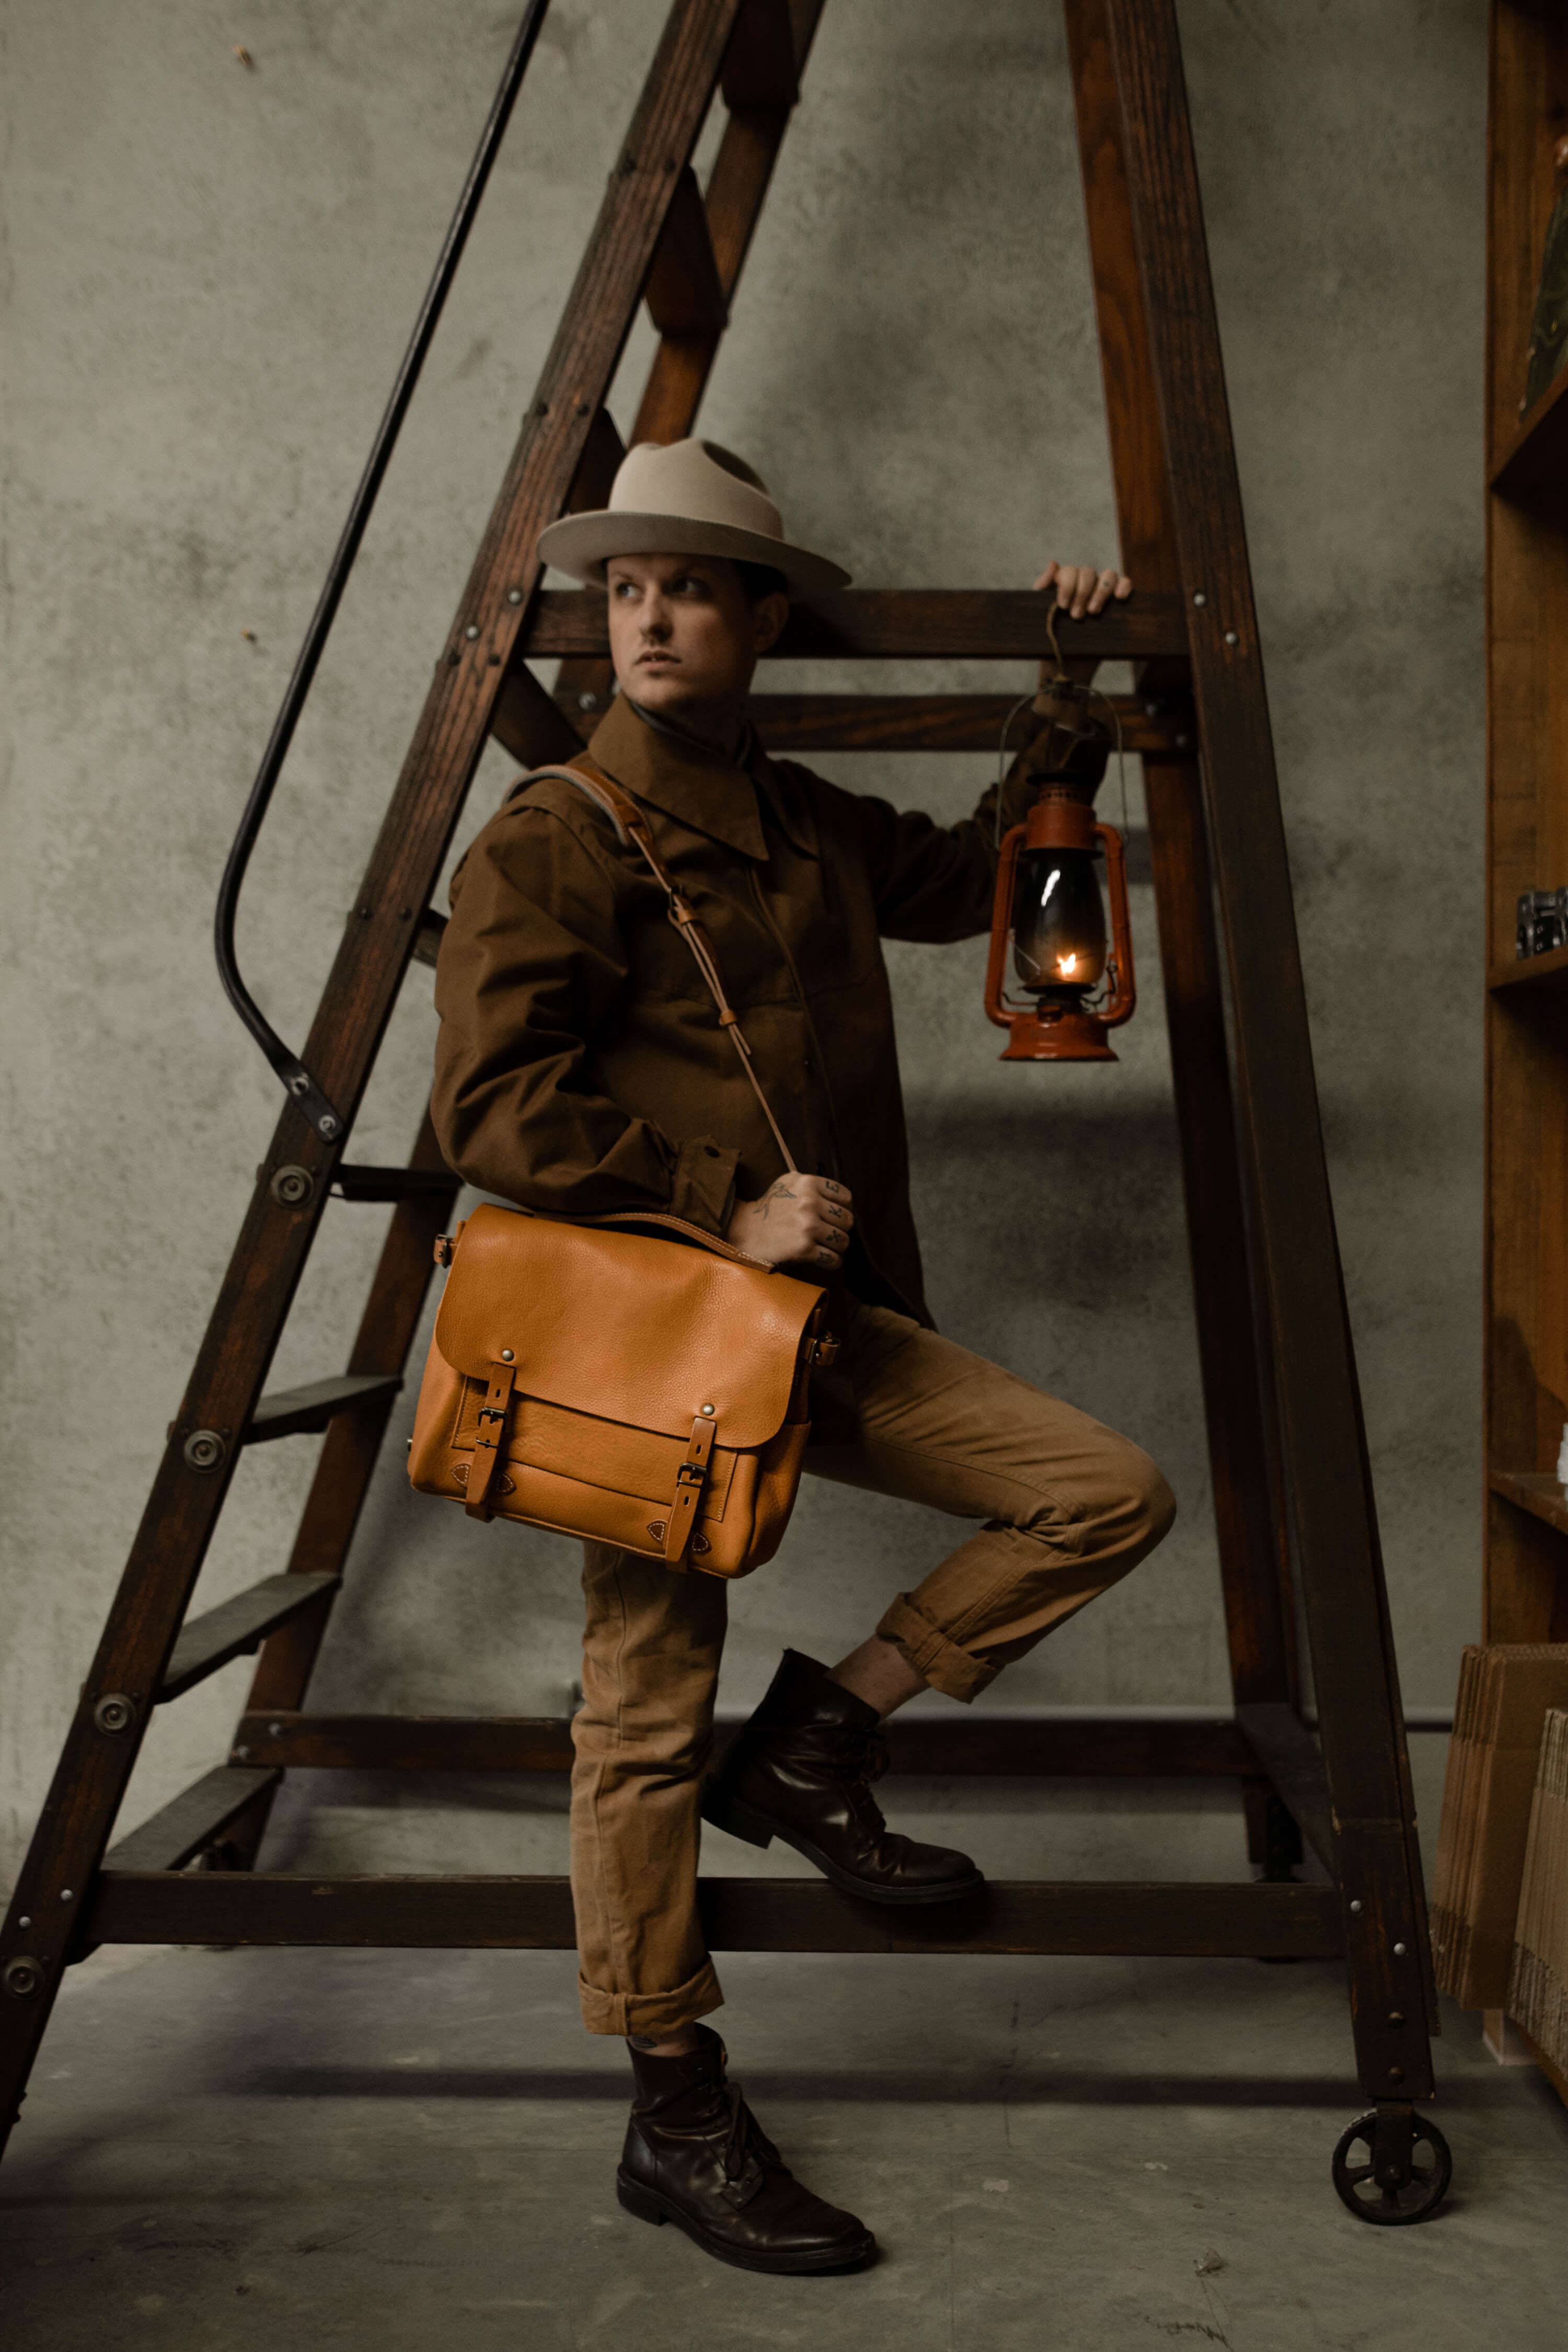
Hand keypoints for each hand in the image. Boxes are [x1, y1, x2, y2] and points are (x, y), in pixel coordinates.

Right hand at [726, 1174, 853, 1271]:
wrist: (746, 1231)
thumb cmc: (769, 1209)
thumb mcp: (789, 1183)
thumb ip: (814, 1185)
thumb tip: (842, 1199)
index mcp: (808, 1183)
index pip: (846, 1198)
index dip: (844, 1210)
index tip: (836, 1217)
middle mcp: (809, 1202)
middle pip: (847, 1220)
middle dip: (841, 1230)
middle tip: (829, 1234)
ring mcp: (807, 1226)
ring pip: (843, 1240)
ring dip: (837, 1247)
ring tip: (827, 1247)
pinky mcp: (804, 1248)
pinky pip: (833, 1259)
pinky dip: (832, 1262)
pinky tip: (824, 1259)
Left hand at [1033, 559, 1132, 684]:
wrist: (1069, 667)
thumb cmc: (1053, 639)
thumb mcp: (1042, 615)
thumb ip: (1043, 588)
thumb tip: (1053, 563)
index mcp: (1067, 583)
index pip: (1070, 572)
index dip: (1067, 586)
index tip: (1063, 606)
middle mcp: (1085, 584)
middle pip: (1088, 573)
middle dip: (1082, 593)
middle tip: (1076, 616)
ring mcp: (1103, 591)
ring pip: (1108, 575)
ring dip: (1101, 591)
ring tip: (1094, 612)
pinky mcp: (1118, 602)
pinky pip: (1125, 583)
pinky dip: (1124, 586)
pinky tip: (1120, 597)